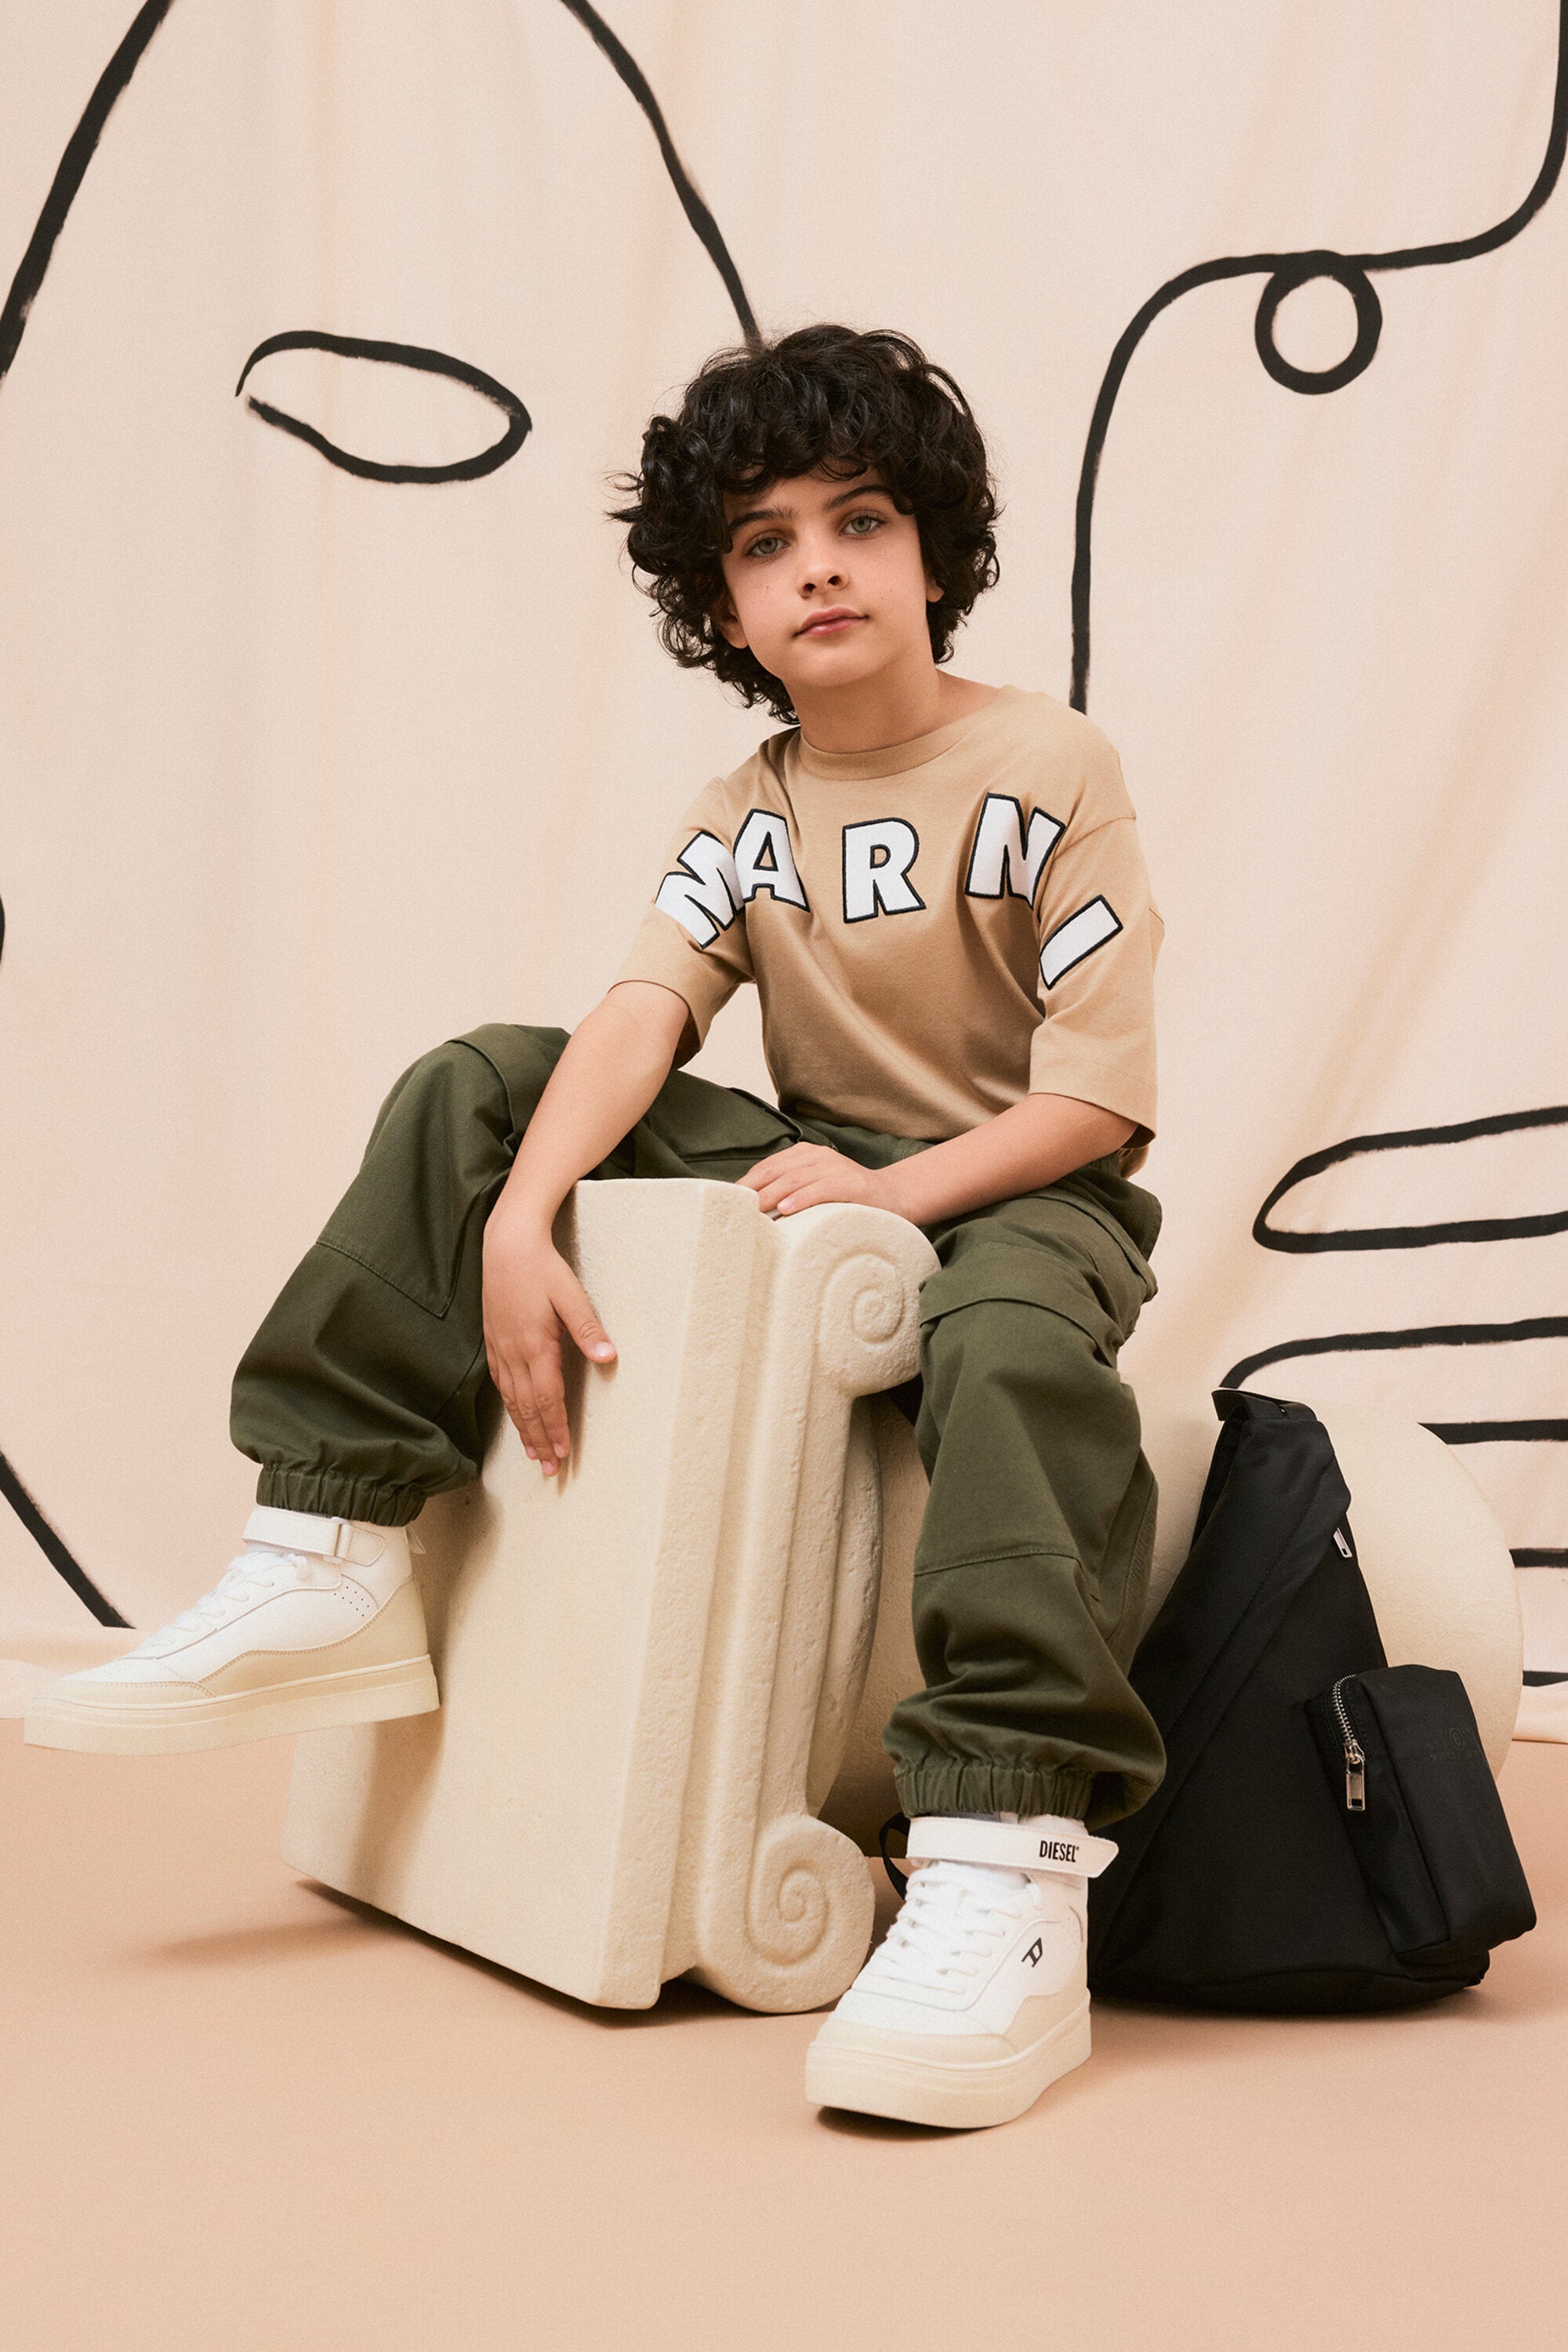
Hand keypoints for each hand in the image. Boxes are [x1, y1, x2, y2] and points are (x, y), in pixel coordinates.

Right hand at [481, 1214, 615, 1476]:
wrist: (505, 1245)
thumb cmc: (542, 1268)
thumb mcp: (571, 1295)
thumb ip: (589, 1328)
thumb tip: (609, 1358)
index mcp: (536, 1346)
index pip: (547, 1399)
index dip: (556, 1429)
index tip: (564, 1455)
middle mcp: (514, 1353)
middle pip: (527, 1408)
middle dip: (540, 1440)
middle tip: (549, 1470)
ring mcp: (500, 1348)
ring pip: (511, 1400)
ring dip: (524, 1429)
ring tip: (533, 1455)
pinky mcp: (493, 1341)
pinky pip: (500, 1383)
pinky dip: (509, 1406)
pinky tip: (515, 1415)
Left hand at [737, 1142, 898, 1218]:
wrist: (894, 1198)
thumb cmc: (848, 1199)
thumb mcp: (816, 1188)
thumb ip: (790, 1191)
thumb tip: (754, 1209)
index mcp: (806, 1155)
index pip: (768, 1166)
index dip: (746, 1182)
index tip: (727, 1201)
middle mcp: (818, 1156)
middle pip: (776, 1170)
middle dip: (753, 1189)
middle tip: (734, 1208)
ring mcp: (836, 1168)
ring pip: (795, 1178)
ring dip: (771, 1194)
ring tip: (754, 1209)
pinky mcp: (851, 1184)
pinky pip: (822, 1189)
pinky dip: (802, 1199)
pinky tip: (786, 1210)